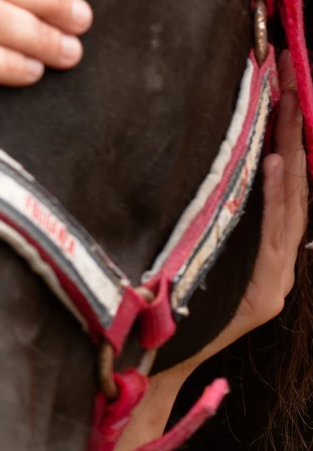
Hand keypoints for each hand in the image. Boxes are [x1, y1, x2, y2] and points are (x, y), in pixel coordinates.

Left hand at [161, 51, 307, 389]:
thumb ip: (204, 222)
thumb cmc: (163, 312)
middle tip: (293, 82)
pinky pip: (274, 239)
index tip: (285, 89)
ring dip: (294, 155)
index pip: (285, 185)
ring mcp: (273, 279)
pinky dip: (278, 201)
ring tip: (291, 110)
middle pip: (297, 188)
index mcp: (263, 252)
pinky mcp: (263, 296)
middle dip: (297, 134)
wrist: (153, 368)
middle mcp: (276, 263)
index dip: (290, 138)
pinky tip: (277, 166)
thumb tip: (203, 170)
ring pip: (294, 208)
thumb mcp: (188, 255)